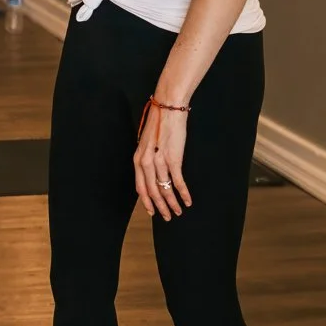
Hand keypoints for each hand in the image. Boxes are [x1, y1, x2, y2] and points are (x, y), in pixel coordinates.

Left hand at [134, 100, 191, 219]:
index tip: (152, 211)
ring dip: (172, 203)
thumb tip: (153, 171)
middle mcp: (145, 162)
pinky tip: (188, 201)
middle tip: (167, 217)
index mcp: (138, 159)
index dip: (146, 201)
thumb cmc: (159, 123)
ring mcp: (159, 162)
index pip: (140, 187)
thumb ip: (148, 157)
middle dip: (160, 207)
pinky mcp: (173, 159)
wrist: (168, 108)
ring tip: (178, 212)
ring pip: (164, 190)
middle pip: (152, 192)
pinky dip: (183, 194)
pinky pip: (177, 182)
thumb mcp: (147, 142)